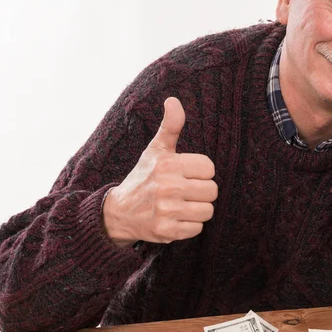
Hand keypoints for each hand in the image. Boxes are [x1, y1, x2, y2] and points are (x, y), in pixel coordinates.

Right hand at [102, 97, 217, 246]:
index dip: (200, 172)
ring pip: (208, 211)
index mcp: (168, 164)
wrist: (119, 212)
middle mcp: (167, 187)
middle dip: (201, 191)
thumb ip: (170, 126)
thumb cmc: (143, 177)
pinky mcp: (167, 231)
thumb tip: (173, 100)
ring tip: (181, 205)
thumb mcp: (155, 150)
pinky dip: (190, 225)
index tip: (186, 174)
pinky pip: (198, 228)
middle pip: (212, 191)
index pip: (209, 168)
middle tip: (185, 191)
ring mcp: (167, 211)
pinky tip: (175, 218)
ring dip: (198, 209)